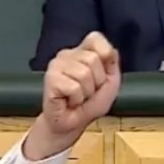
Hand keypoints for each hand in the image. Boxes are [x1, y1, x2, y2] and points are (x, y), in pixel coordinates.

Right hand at [24, 32, 121, 160]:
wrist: (71, 124)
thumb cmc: (89, 104)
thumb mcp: (110, 84)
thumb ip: (112, 65)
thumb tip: (111, 50)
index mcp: (81, 52)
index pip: (95, 38)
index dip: (104, 54)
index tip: (101, 74)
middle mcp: (67, 55)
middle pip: (93, 59)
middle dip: (97, 82)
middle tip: (87, 91)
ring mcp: (56, 65)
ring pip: (84, 74)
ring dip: (86, 92)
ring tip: (78, 97)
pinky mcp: (50, 79)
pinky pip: (74, 87)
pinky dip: (76, 99)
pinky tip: (69, 101)